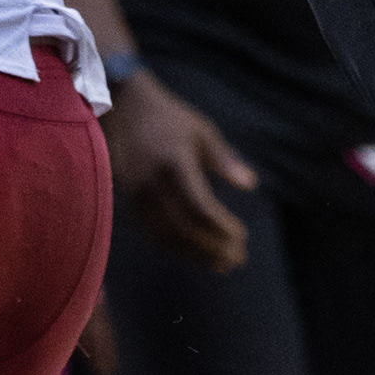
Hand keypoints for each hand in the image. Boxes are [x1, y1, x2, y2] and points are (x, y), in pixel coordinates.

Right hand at [109, 66, 256, 271]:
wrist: (124, 110)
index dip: (221, 227)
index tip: (243, 237)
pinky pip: (153, 232)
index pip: (200, 207)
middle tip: (237, 259)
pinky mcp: (130, 201)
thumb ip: (225, 160)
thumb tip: (251, 185)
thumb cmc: (170, 120)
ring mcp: (138, 195)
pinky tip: (195, 253)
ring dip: (195, 254)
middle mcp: (152, 183)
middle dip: (212, 247)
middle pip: (184, 228)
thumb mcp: (203, 132)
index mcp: (174, 164)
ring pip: (167, 236)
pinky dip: (176, 248)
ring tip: (221, 264)